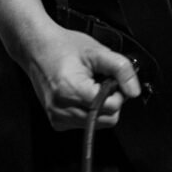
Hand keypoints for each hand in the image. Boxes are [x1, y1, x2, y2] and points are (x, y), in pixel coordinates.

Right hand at [25, 24, 140, 130]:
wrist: (36, 49)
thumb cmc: (63, 47)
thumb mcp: (97, 51)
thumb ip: (121, 69)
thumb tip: (134, 91)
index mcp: (71, 90)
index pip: (112, 107)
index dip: (118, 92)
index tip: (110, 78)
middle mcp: (61, 109)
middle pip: (106, 120)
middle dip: (110, 101)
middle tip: (100, 81)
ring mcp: (57, 118)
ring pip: (97, 124)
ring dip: (99, 106)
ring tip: (88, 86)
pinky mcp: (56, 122)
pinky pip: (85, 123)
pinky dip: (89, 111)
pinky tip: (80, 94)